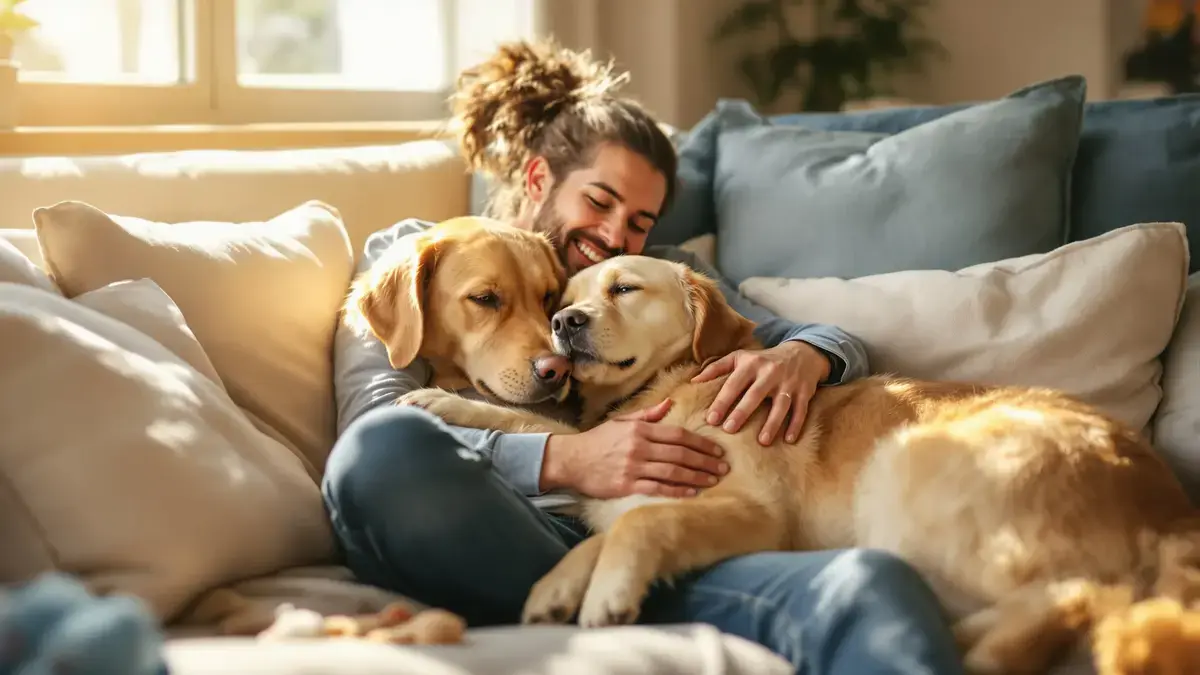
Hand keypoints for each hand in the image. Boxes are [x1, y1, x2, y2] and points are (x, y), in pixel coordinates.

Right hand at [540, 399, 728, 498]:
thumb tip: (670, 403)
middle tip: (723, 467)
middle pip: (680, 454)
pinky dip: (677, 490)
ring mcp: (633, 467)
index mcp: (640, 429)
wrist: (571, 460)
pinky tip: (692, 493)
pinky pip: (657, 488)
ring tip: (713, 480)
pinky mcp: (626, 485)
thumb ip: (648, 415)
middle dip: (705, 461)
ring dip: (696, 476)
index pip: (678, 434)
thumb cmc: (597, 441)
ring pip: (672, 472)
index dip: (700, 442)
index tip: (717, 450)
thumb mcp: (621, 421)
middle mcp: (639, 447)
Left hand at [691, 341, 831, 445]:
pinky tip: (788, 439)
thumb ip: (716, 368)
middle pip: (755, 394)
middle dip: (742, 412)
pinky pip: (800, 410)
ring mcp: (789, 383)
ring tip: (762, 441)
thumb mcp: (740, 357)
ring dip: (772, 423)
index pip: (734, 384)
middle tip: (729, 430)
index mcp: (751, 364)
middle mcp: (770, 372)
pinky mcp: (804, 392)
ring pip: (781, 405)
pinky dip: (796, 425)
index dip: (722, 401)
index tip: (711, 419)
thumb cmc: (763, 360)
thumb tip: (693, 381)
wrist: (801, 353)